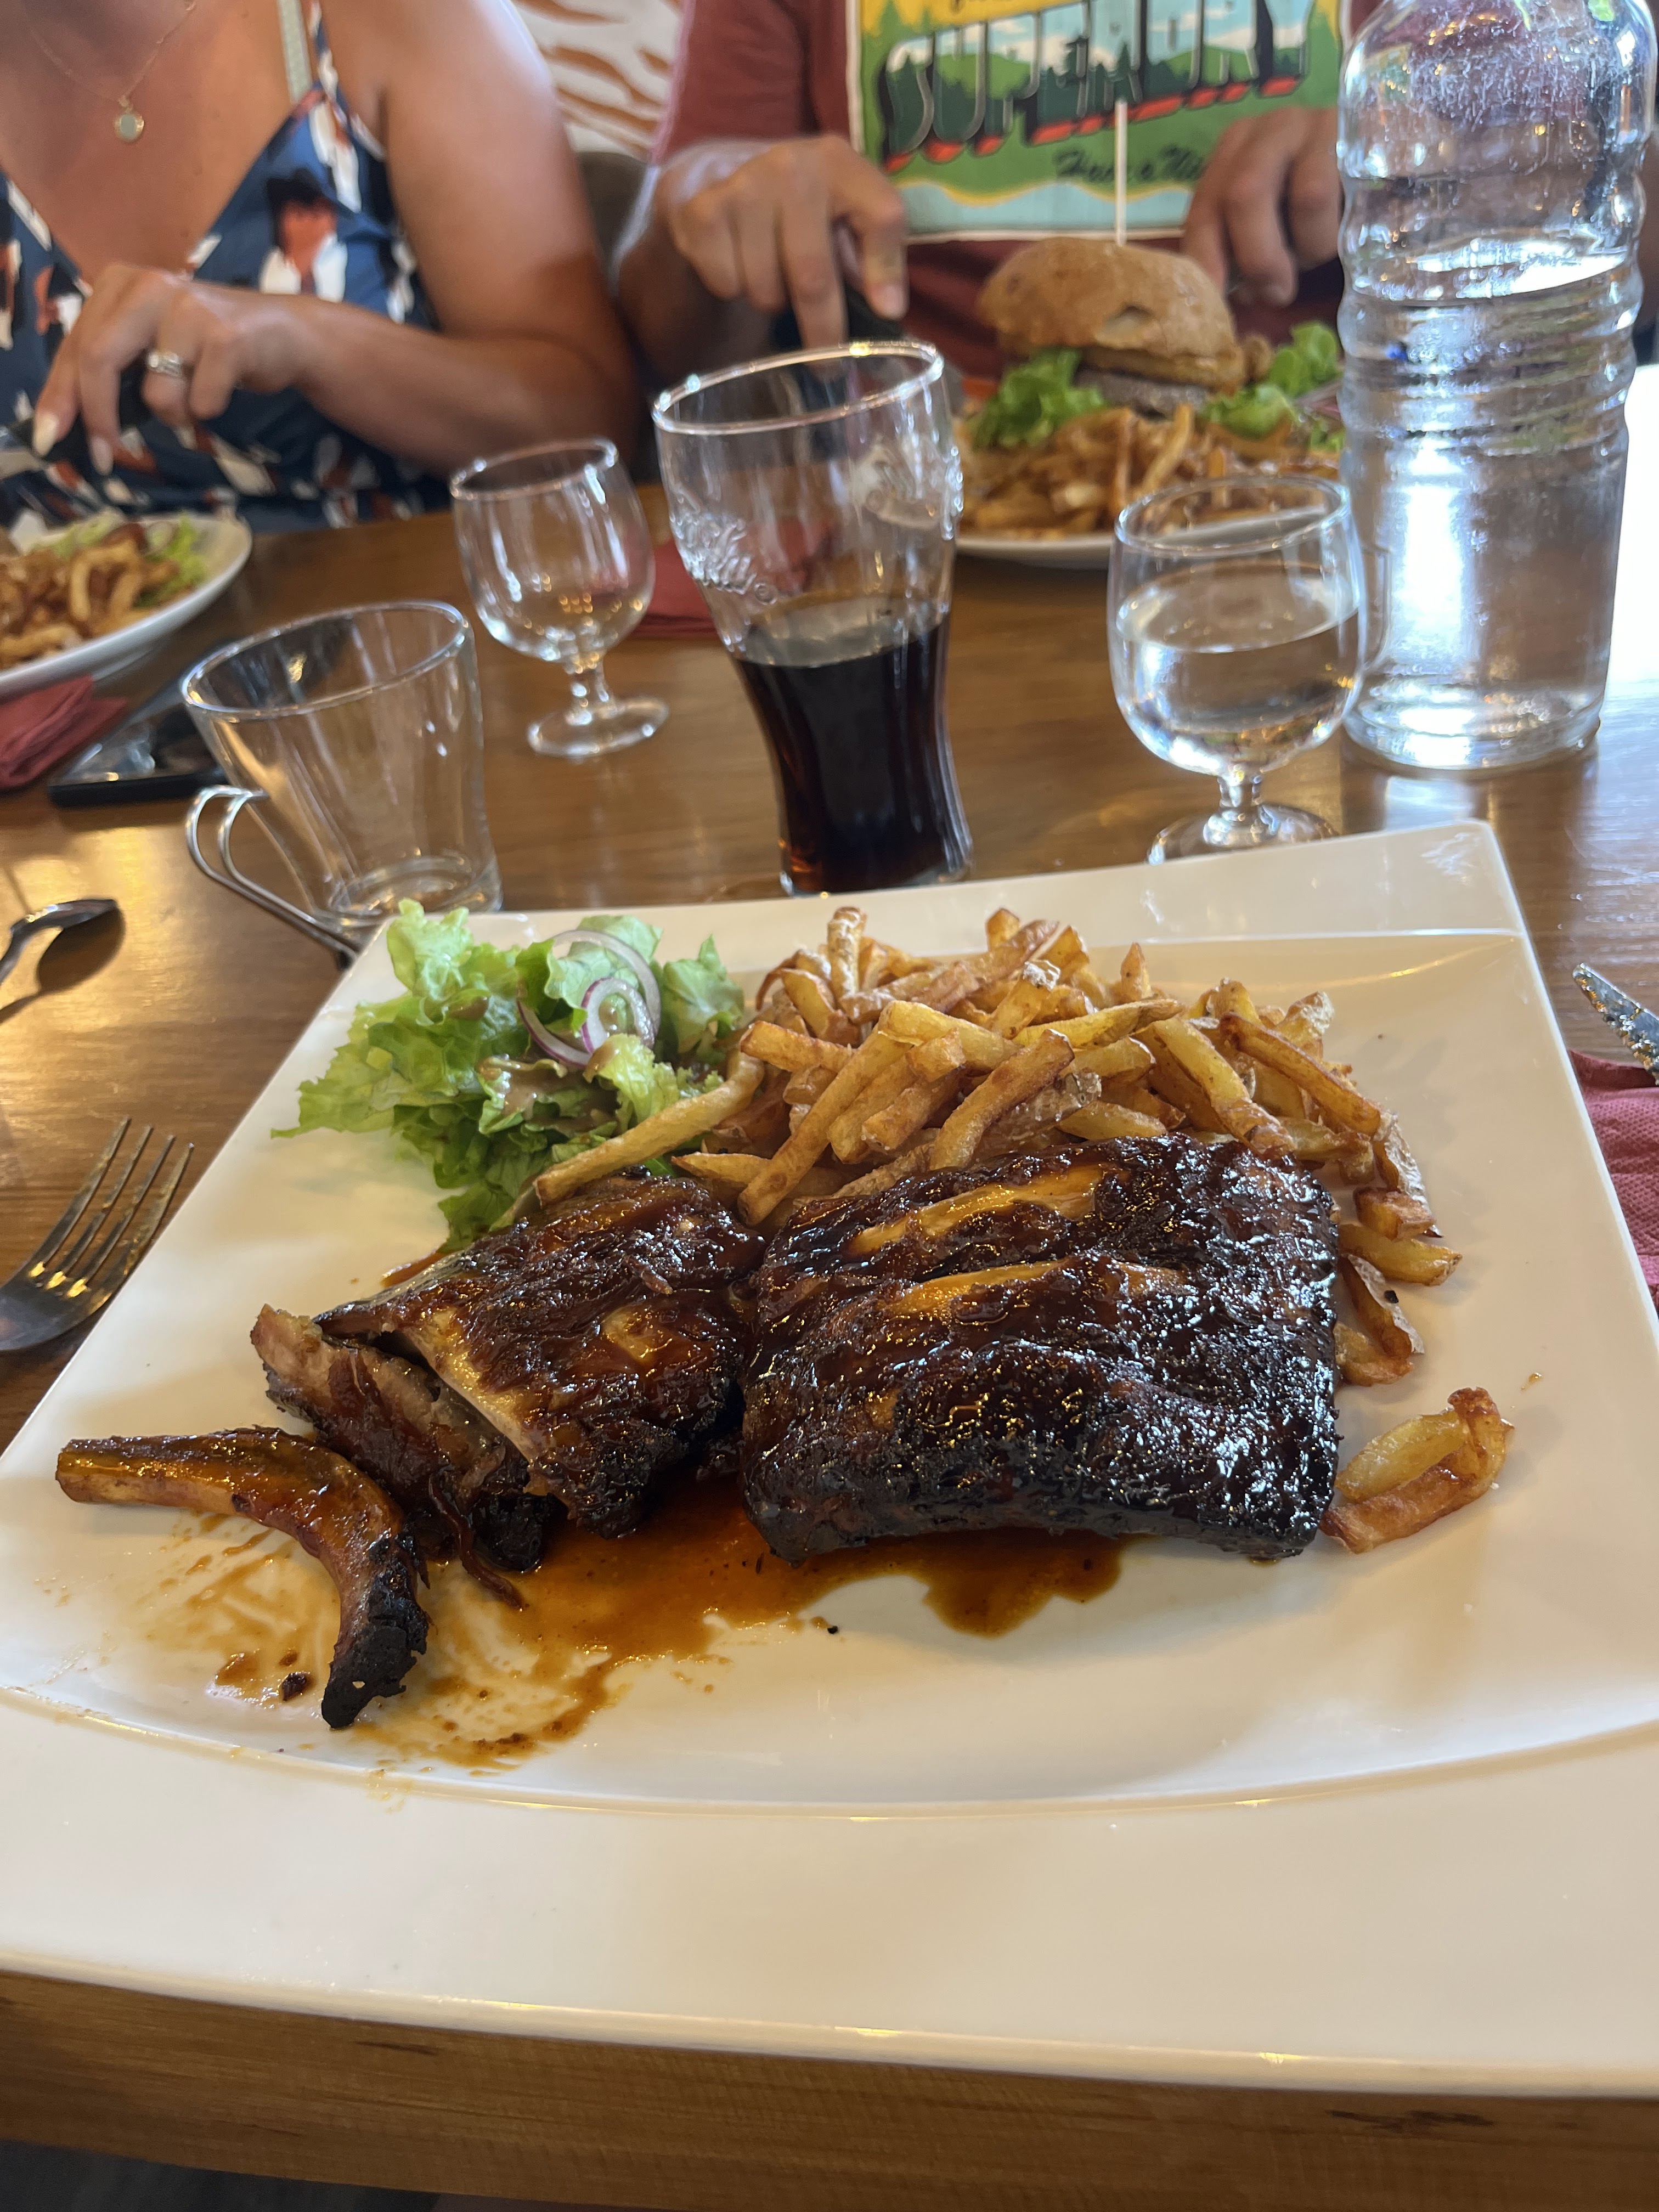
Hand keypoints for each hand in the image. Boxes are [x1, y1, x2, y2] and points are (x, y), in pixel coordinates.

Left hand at [31, 266, 315, 469]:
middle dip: (99, 418)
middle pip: (99, 360)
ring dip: (174, 414)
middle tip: (104, 456)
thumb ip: (109, 368)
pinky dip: (207, 411)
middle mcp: (148, 287)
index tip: (51, 441)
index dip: (60, 398)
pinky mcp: (226, 337)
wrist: (280, 332)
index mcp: (118, 284)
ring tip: (193, 398)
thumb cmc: (205, 345)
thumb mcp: (147, 345)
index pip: (76, 346)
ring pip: (155, 392)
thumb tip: (64, 423)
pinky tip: (221, 388)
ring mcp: (187, 309)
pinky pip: (200, 403)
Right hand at [659, 135, 907, 347]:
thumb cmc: (799, 215)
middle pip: (813, 275)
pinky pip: (726, 284)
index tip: (886, 314)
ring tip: (773, 280)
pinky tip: (737, 264)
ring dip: (772, 303)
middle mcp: (791, 166)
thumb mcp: (846, 221)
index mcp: (838, 162)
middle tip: (827, 366)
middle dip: (822, 331)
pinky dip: (732, 289)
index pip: (880, 215)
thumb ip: (874, 258)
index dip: (886, 271)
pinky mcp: (700, 211)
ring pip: (765, 289)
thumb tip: (888, 310)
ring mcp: (742, 185)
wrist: (722, 178)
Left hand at [1181, 108, 1340, 309]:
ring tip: (1317, 257)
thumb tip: (1231, 297)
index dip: (1206, 260)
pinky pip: (1350, 194)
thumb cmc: (1313, 212)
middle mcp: (1268, 130)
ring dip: (1310, 247)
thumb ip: (1244, 252)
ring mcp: (1316, 125)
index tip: (1213, 305)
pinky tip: (1347, 238)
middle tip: (1277, 294)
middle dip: (1259, 258)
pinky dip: (1337, 232)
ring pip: (1306, 196)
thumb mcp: (1271, 231)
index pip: (1205, 208)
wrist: (1380, 171)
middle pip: (1246, 194)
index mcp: (1233, 153)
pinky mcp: (1360, 135)